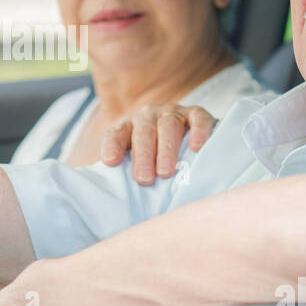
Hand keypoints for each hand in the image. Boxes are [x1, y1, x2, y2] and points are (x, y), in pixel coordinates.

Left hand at [100, 103, 216, 184]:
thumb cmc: (154, 157)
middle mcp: (148, 116)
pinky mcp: (196, 113)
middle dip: (143, 156)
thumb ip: (122, 171)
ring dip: (166, 150)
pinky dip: (198, 131)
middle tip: (144, 179)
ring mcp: (172, 112)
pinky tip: (196, 147)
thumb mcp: (134, 159)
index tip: (111, 162)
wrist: (186, 132)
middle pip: (144, 133)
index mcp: (128, 126)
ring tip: (166, 172)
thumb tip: (106, 193)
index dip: (112, 146)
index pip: (116, 134)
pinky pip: (197, 119)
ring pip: (168, 127)